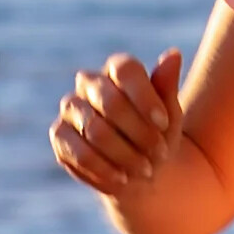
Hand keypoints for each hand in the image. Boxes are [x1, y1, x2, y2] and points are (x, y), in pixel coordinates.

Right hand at [52, 45, 194, 208]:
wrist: (143, 170)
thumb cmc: (158, 135)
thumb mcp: (169, 114)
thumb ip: (166, 87)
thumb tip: (173, 54)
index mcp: (117, 70)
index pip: (124, 69)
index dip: (144, 96)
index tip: (163, 124)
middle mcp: (89, 82)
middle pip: (109, 100)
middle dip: (138, 132)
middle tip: (160, 154)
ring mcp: (71, 108)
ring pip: (94, 129)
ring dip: (124, 154)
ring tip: (146, 171)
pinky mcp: (59, 135)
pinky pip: (78, 152)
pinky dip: (103, 169)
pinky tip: (122, 179)